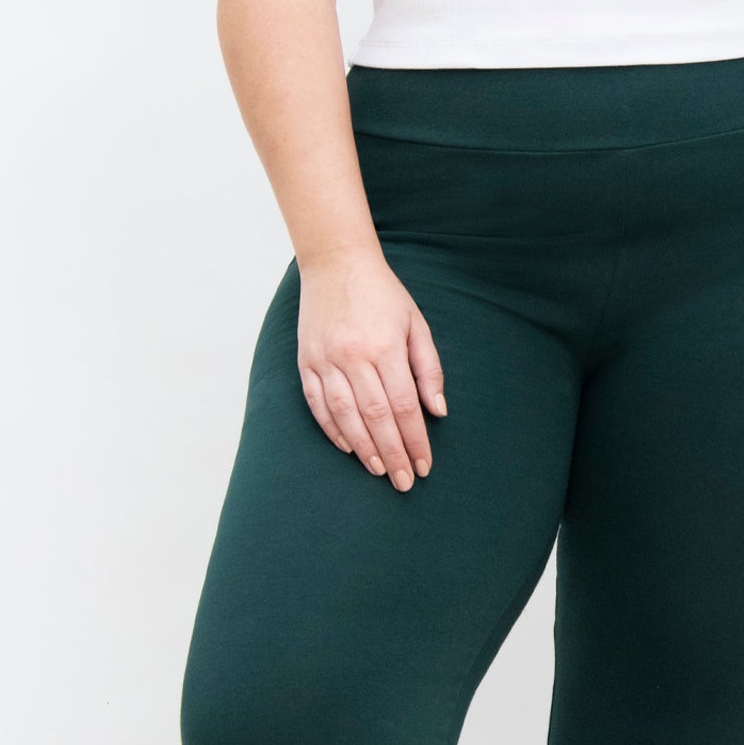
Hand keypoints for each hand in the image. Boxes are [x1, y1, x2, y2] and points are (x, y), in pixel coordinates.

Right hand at [296, 250, 445, 489]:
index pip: (404, 406)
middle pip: (376, 417)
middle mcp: (353, 356)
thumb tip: (437, 412)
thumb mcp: (416, 324)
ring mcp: (325, 360)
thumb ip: (429, 368)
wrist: (336, 262)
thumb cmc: (382, 294)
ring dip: (363, 448)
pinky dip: (332, 430)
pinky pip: (317, 404)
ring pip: (344, 416)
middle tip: (405, 482)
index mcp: (385, 347)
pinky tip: (348, 448)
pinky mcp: (306, 361)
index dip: (415, 440)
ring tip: (380, 470)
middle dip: (393, 454)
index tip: (424, 465)